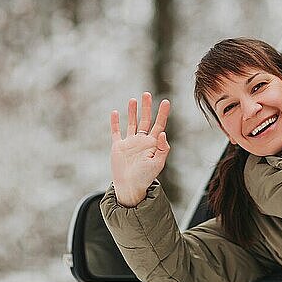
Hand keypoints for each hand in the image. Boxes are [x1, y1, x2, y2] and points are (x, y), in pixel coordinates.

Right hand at [110, 92, 170, 206]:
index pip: (159, 125)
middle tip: (146, 94)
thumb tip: (163, 133)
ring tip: (133, 100)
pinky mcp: (118, 147)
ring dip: (132, 112)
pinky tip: (115, 113)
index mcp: (153, 144)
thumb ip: (162, 149)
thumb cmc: (145, 177)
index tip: (166, 102)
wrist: (130, 187)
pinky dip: (115, 123)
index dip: (162, 113)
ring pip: (132, 123)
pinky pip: (116, 132)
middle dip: (146, 107)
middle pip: (145, 120)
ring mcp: (130, 143)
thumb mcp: (158, 164)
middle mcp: (142, 141)